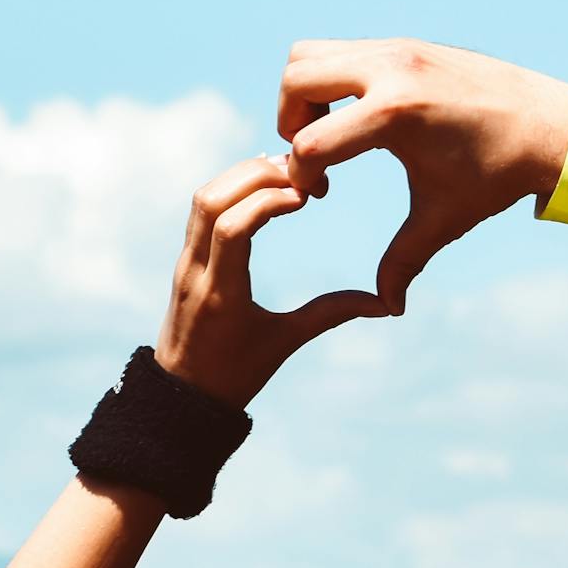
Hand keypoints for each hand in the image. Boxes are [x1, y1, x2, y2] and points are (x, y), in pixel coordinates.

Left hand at [155, 154, 387, 406]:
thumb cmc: (235, 375)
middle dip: (255, 177)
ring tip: (285, 171)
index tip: (307, 196)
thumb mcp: (285, 343)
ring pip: (202, 199)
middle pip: (211, 200)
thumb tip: (385, 304)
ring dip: (241, 176)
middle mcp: (196, 271)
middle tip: (301, 174)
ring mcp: (185, 263)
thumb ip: (331, 314)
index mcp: (220, 294)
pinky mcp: (185, 259)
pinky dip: (230, 188)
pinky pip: (200, 210)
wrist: (182, 396)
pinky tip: (263, 184)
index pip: (232, 227)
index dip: (268, 201)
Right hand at [277, 39, 567, 307]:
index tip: (322, 196)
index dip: (302, 176)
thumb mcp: (445, 219)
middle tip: (313, 156)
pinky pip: (342, 51)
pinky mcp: (408, 45)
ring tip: (330, 133)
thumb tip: (388, 306)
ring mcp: (400, 49)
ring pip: (310, 54)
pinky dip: (332, 81)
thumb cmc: (498, 176)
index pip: (310, 142)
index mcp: (395, 113)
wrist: (554, 127)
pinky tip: (359, 119)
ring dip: (304, 95)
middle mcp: (392, 69)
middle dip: (289, 122)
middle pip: (296, 78)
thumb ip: (403, 261)